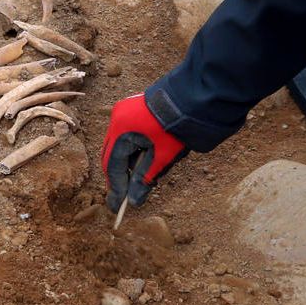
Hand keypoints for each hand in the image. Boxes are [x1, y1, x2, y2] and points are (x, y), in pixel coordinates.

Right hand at [101, 94, 187, 210]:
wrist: (194, 99)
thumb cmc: (178, 128)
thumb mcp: (162, 158)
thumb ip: (144, 180)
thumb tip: (134, 201)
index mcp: (121, 130)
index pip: (112, 165)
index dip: (115, 187)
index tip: (117, 205)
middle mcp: (116, 119)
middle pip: (111, 154)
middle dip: (117, 176)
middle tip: (123, 196)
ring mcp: (122, 111)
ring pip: (117, 144)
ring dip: (124, 163)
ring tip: (132, 181)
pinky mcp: (129, 109)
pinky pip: (124, 134)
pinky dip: (129, 149)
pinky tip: (138, 161)